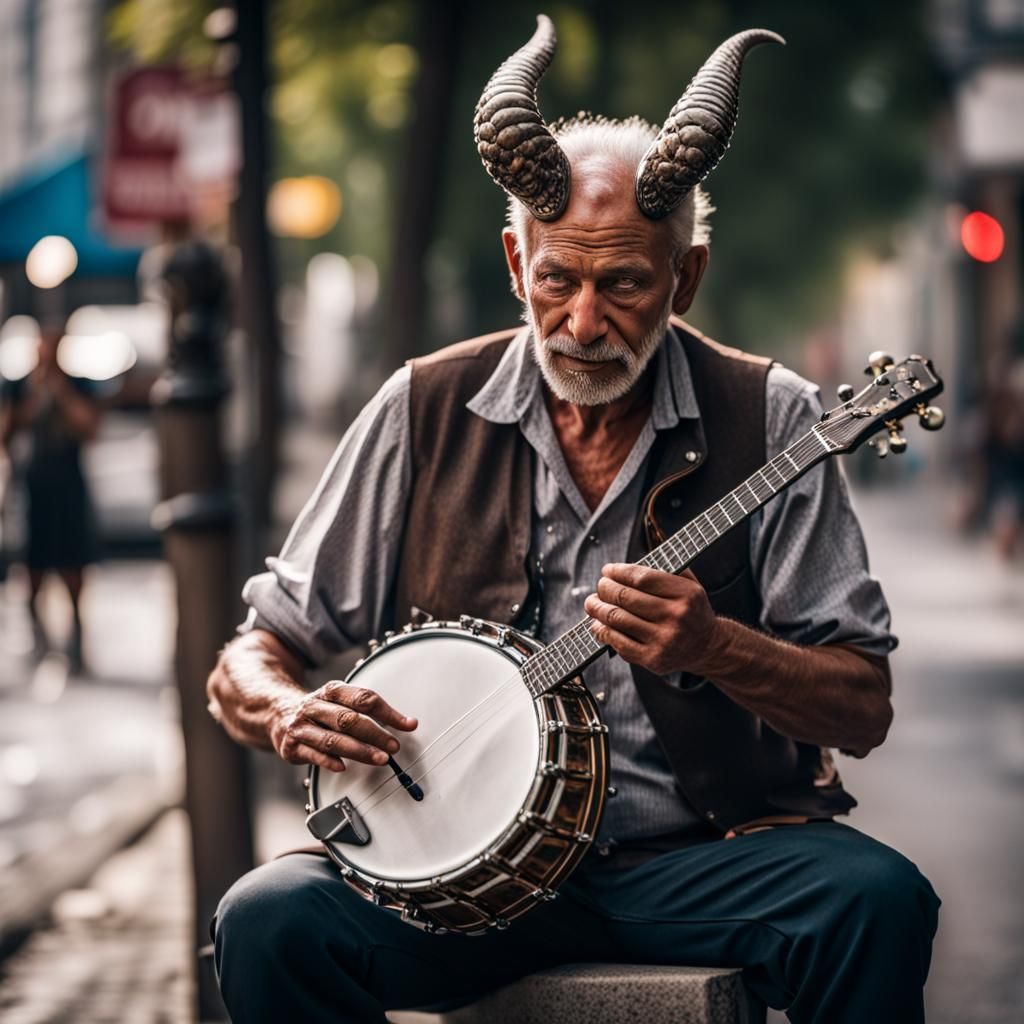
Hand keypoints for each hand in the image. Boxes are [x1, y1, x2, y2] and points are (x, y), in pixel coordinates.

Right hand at [270, 681, 417, 771]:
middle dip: (375, 733)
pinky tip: (343, 767)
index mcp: (331, 691)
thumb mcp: (339, 701)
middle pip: (348, 719)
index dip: (388, 712)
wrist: (277, 714)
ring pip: (332, 739)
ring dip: (359, 750)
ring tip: (380, 759)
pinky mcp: (292, 747)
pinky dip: (329, 761)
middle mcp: (314, 706)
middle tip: (394, 746)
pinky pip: (313, 755)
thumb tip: (407, 723)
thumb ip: (368, 710)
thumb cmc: (320, 711)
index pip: (363, 698)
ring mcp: (302, 726)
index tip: (407, 724)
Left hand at [583, 562, 721, 676]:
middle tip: (600, 586)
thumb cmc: (691, 611)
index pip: (641, 577)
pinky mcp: (653, 659)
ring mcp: (664, 640)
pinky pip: (618, 642)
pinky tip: (597, 623)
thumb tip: (633, 557)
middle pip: (625, 597)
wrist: (706, 646)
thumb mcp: (689, 584)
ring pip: (617, 619)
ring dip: (597, 609)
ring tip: (591, 602)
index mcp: (686, 594)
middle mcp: (676, 617)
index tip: (608, 570)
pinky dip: (602, 630)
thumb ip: (665, 568)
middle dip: (605, 589)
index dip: (618, 572)